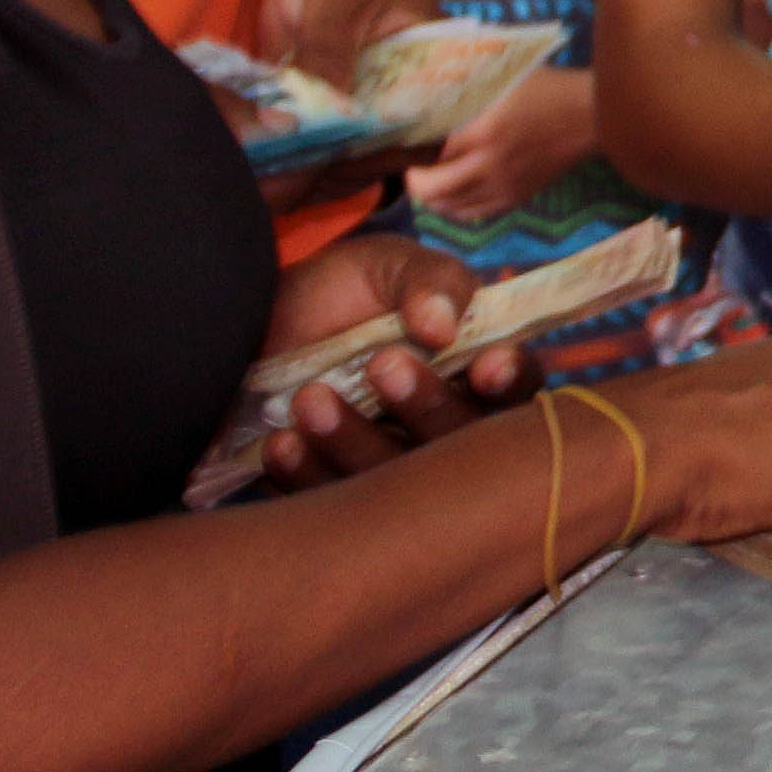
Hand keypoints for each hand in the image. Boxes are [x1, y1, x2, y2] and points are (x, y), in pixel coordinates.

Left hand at [253, 231, 531, 488]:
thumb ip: (431, 280)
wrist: (255, 326)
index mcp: (473, 370)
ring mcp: (394, 468)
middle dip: (428, 405)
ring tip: (308, 398)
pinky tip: (281, 441)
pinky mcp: (340, 499)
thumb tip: (442, 326)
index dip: (509, 381)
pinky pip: (335, 506)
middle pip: (464, 444)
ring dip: (357, 439)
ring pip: (399, 481)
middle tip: (381, 363)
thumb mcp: (389, 265)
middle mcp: (445, 429)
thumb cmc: (341, 292)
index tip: (483, 366)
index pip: (516, 387)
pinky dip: (308, 473)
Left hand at [403, 66, 601, 225]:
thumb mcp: (503, 79)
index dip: (411, 149)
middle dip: (413, 180)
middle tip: (412, 166)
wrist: (590, 117)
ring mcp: (503, 187)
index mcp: (483, 132)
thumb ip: (467, 89)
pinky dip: (456, 207)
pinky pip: (474, 214)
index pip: (429, 152)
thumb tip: (428, 88)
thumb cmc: (546, 89)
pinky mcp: (515, 198)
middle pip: (430, 191)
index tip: (404, 141)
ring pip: (449, 208)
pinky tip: (456, 192)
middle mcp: (489, 166)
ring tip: (431, 179)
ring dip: (432, 196)